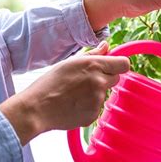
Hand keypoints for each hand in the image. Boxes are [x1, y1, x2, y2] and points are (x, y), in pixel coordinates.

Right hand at [0, 42, 129, 144]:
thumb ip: (93, 54)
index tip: (111, 67)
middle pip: (116, 79)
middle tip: (86, 81)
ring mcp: (97, 100)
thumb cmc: (50, 83)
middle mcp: (99, 82)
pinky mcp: (93, 115)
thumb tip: (106, 46)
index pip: (123, 64)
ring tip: (74, 94)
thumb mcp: (70, 62)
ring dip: (94, 93)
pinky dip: (88, 107)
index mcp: (94, 65)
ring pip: (104, 94)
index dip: (118, 65)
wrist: (37, 109)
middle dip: (105, 79)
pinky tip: (73, 105)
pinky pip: (96, 108)